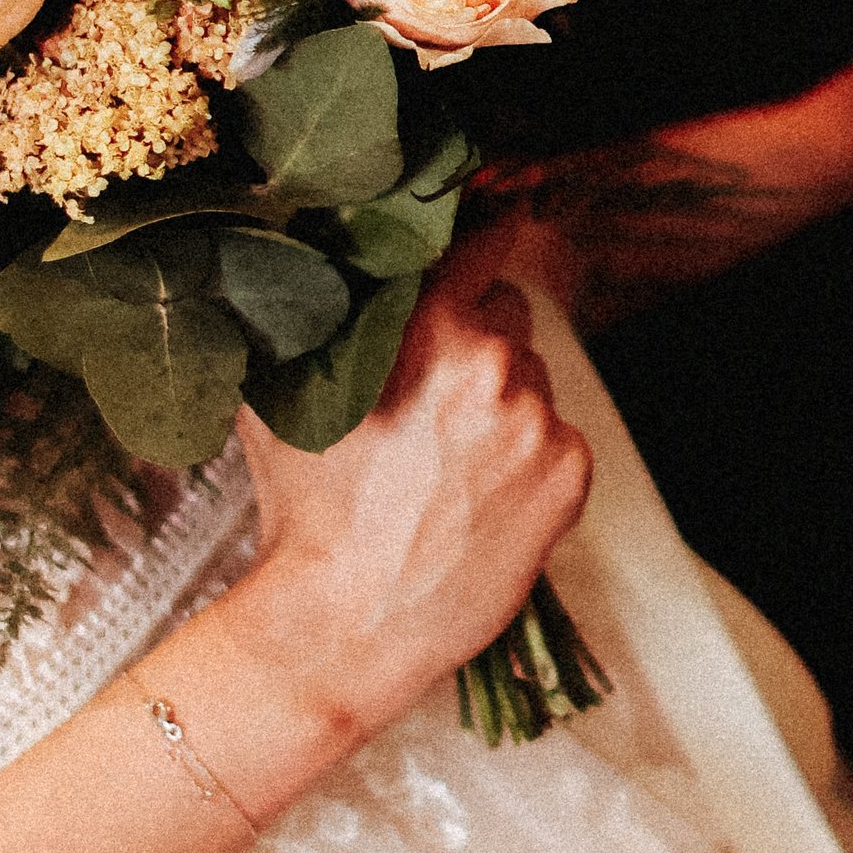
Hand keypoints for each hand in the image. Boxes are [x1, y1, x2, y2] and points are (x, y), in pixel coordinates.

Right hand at [231, 270, 591, 740]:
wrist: (345, 623)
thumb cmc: (305, 511)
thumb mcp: (282, 395)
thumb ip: (314, 318)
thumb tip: (317, 261)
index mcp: (427, 326)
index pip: (483, 242)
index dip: (482, 238)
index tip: (492, 229)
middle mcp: (492, 361)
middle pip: (510, 313)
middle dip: (478, 341)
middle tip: (433, 399)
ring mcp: (537, 419)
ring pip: (534, 380)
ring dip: (503, 405)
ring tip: (449, 464)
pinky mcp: (569, 473)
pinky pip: (558, 439)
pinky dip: (530, 461)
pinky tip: (481, 499)